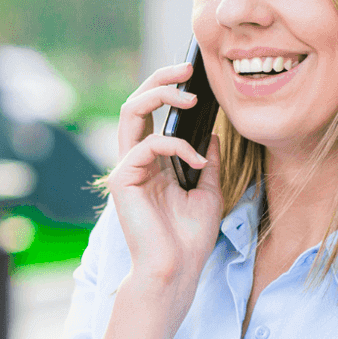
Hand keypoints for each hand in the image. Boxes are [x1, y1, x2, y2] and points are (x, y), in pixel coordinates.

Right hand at [108, 62, 222, 304]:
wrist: (177, 270)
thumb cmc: (190, 238)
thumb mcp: (210, 191)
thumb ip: (209, 162)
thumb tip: (214, 135)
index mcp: (153, 162)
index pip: (153, 113)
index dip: (169, 89)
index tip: (196, 76)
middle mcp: (135, 160)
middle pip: (136, 103)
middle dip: (160, 79)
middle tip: (187, 68)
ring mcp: (126, 168)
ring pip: (130, 112)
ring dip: (160, 96)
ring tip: (190, 98)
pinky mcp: (123, 180)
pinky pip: (148, 145)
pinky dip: (177, 147)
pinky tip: (198, 163)